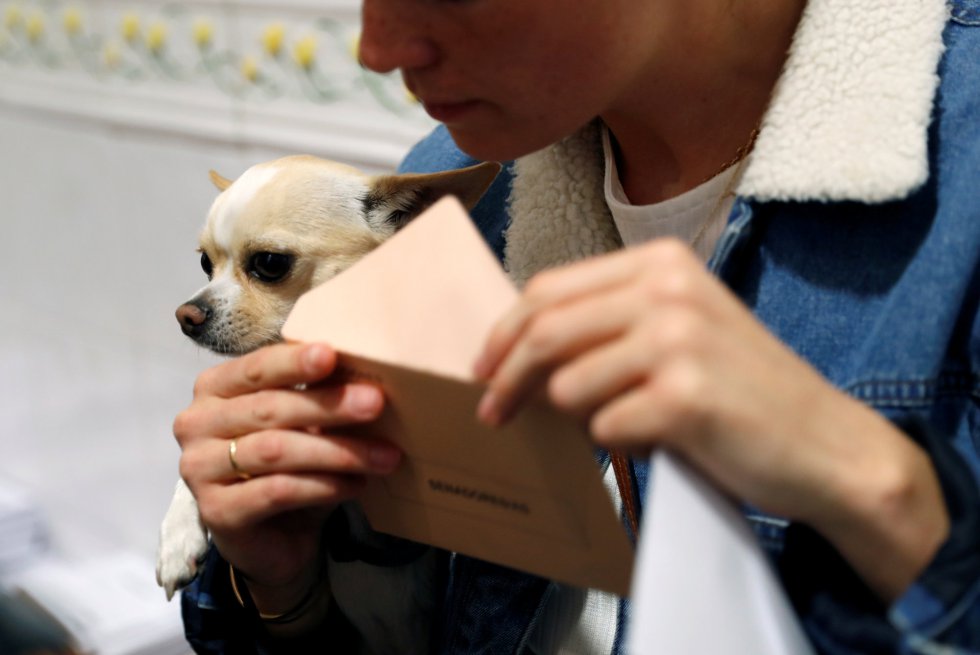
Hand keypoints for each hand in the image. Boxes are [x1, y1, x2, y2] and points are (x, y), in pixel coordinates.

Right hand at [173, 342, 401, 615]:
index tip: (332, 354)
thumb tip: (364, 377)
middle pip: (269, 408)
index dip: (293, 361)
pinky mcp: (217, 512)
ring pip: (276, 450)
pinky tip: (356, 484)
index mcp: (214, 388)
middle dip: (329, 405)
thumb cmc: (290, 464)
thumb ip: (318, 395)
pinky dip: (323, 486)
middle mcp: (196, 424)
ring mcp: (199, 469)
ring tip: (384, 455)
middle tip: (375, 403)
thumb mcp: (304, 423)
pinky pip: (278, 492)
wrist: (275, 536)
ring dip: (337, 451)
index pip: (255, 368)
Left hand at [474, 239, 947, 598]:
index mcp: (662, 262)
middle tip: (490, 412)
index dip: (503, 331)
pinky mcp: (684, 398)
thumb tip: (519, 347)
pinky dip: (619, 443)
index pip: (548, 288)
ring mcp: (678, 341)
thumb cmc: (742, 390)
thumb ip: (611, 320)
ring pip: (567, 386)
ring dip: (577, 419)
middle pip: (544, 332)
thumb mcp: (681, 327)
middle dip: (504, 378)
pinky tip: (658, 440)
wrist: (825, 444)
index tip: (483, 367)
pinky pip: (605, 428)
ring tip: (620, 425)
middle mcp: (668, 290)